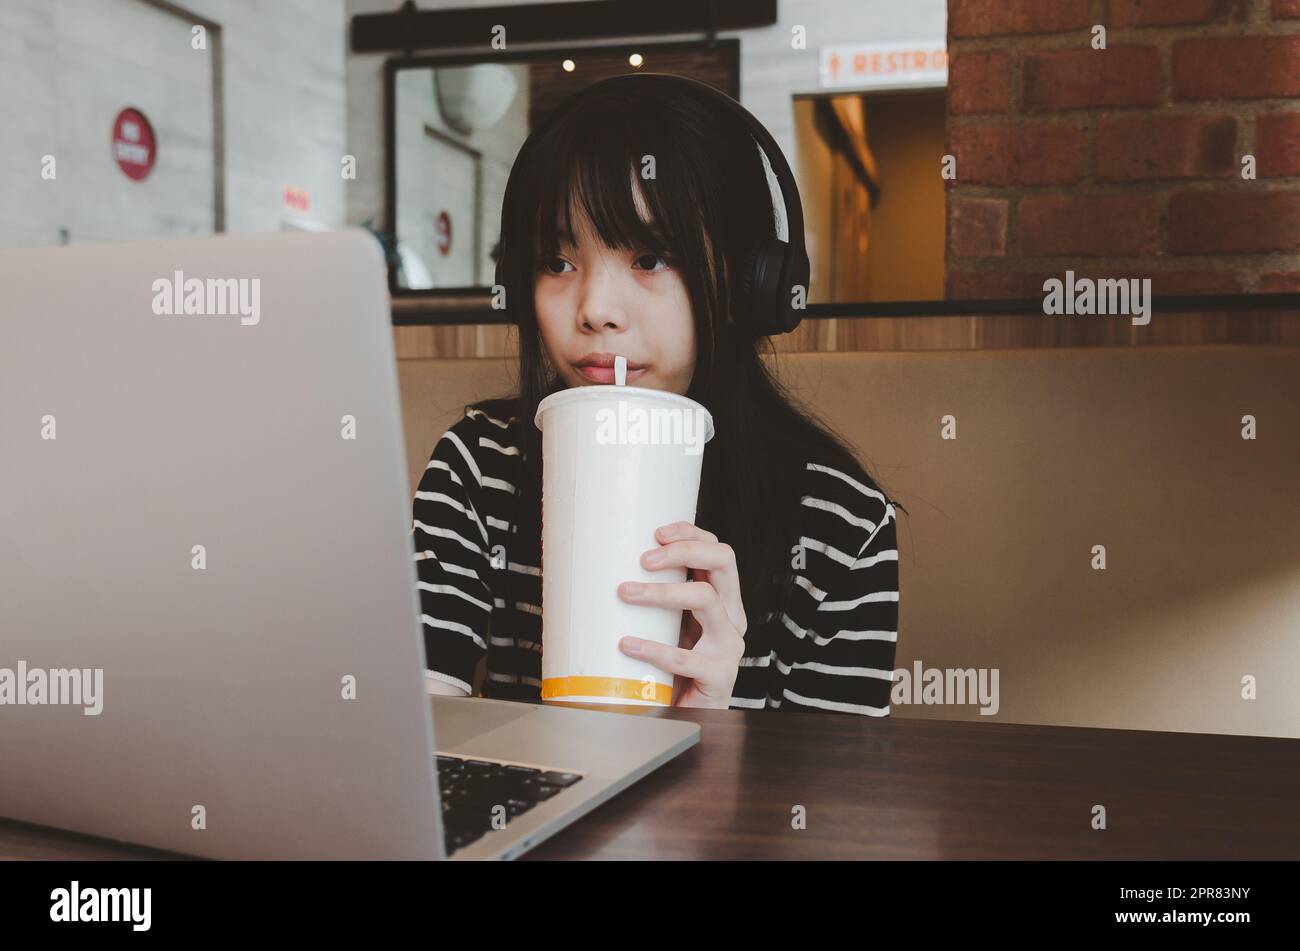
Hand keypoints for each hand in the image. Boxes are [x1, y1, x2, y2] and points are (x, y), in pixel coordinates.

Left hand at [617, 522, 746, 708]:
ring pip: (706, 598)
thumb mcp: (670, 625)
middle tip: (644, 559)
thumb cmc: (673, 667)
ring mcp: (730, 645)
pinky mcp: (720, 676)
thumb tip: (607, 568)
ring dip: (662, 591)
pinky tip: (626, 645)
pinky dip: (653, 648)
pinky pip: (686, 656)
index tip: (655, 532)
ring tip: (625, 593)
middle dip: (684, 550)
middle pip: (723, 561)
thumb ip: (658, 600)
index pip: (718, 550)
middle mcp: (732, 616)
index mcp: (723, 599)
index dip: (691, 533)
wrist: (688, 717)